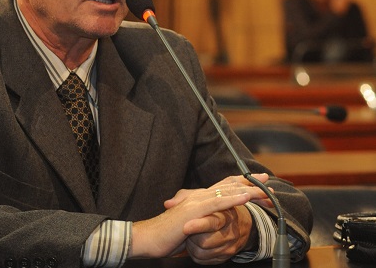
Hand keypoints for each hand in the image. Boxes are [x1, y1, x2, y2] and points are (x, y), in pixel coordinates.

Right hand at [129, 174, 269, 259]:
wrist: (149, 237)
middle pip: (229, 186)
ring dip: (247, 189)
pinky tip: (246, 196)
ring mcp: (197, 203)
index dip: (241, 183)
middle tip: (268, 180)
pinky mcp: (195, 212)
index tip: (258, 182)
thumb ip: (200, 220)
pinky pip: (218, 203)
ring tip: (264, 188)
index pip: (223, 187)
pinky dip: (233, 198)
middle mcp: (199, 197)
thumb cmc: (166, 234)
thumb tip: (210, 221)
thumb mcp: (188, 225)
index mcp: (198, 199)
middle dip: (250, 183)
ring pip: (227, 192)